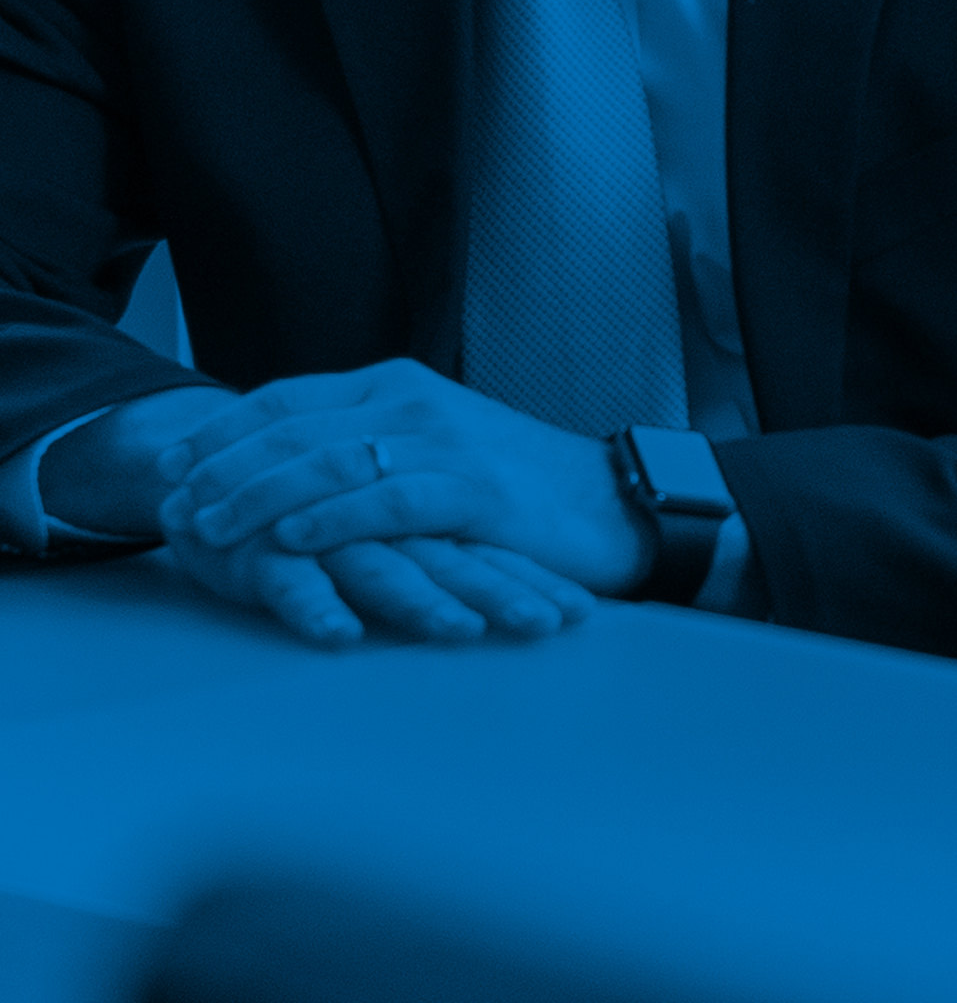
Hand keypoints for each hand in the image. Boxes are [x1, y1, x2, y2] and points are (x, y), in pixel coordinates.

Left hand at [157, 358, 653, 595]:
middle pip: (292, 427)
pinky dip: (329, 519)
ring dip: (257, 496)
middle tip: (174, 505)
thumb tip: (293, 472)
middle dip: (222, 467)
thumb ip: (373, 451)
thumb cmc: (525, 490)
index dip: (222, 431)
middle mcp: (413, 404)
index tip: (171, 464)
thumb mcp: (438, 452)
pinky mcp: (473, 489)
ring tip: (209, 526)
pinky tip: (289, 538)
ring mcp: (444, 443)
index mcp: (399, 389)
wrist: (618, 503)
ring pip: (326, 461)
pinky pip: (383, 501)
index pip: (287, 399)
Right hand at [164, 522, 595, 647]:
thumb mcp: (393, 537)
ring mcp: (323, 532)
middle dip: (502, 591)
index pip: (490, 547)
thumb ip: (446, 558)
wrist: (218, 474)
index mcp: (421, 511)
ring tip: (463, 630)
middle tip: (547, 623)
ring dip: (424, 600)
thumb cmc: (321, 518)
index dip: (535, 577)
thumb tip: (522, 593)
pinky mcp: (262, 550)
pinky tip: (341, 634)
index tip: (585, 612)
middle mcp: (381, 520)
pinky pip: (291, 580)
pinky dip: (316, 605)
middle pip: (452, 556)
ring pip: (381, 565)